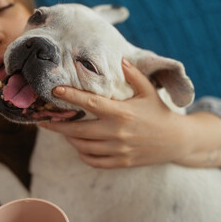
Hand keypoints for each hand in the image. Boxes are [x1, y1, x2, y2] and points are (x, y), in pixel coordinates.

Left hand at [39, 58, 192, 168]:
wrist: (177, 141)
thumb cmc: (160, 113)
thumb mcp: (149, 91)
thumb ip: (134, 75)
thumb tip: (120, 59)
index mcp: (122, 113)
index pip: (90, 103)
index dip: (70, 96)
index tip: (54, 91)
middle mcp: (117, 132)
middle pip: (78, 131)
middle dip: (56, 126)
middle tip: (42, 120)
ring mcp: (118, 150)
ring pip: (83, 147)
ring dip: (69, 139)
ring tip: (63, 130)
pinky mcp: (121, 162)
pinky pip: (94, 161)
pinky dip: (82, 154)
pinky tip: (79, 146)